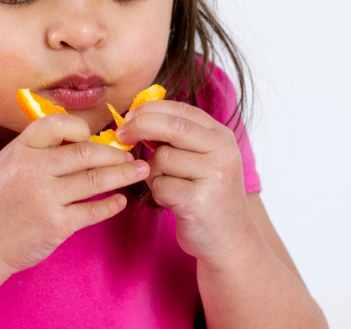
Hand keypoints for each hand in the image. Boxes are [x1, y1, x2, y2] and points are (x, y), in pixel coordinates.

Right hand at [0, 113, 148, 284]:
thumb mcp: (5, 165)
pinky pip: (93, 210)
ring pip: (95, 179)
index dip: (81, 129)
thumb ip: (35, 150)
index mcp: (20, 150)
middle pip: (86, 153)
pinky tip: (120, 201)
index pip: (57, 124)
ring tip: (139, 173)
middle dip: (115, 154)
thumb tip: (77, 140)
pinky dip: (111, 205)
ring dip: (123, 175)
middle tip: (132, 156)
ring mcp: (45, 197)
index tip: (94, 138)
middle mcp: (33, 169)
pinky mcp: (55, 224)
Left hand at [116, 101, 256, 264]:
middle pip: (171, 126)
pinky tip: (172, 201)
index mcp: (221, 136)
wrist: (229, 239)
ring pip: (161, 159)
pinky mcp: (199, 201)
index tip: (129, 116)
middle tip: (121, 136)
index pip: (180, 109)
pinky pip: (160, 186)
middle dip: (139, 127)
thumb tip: (137, 117)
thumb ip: (176, 137)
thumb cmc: (206, 194)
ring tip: (169, 185)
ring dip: (153, 173)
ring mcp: (214, 176)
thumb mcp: (200, 158)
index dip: (149, 109)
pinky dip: (158, 193)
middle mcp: (223, 152)